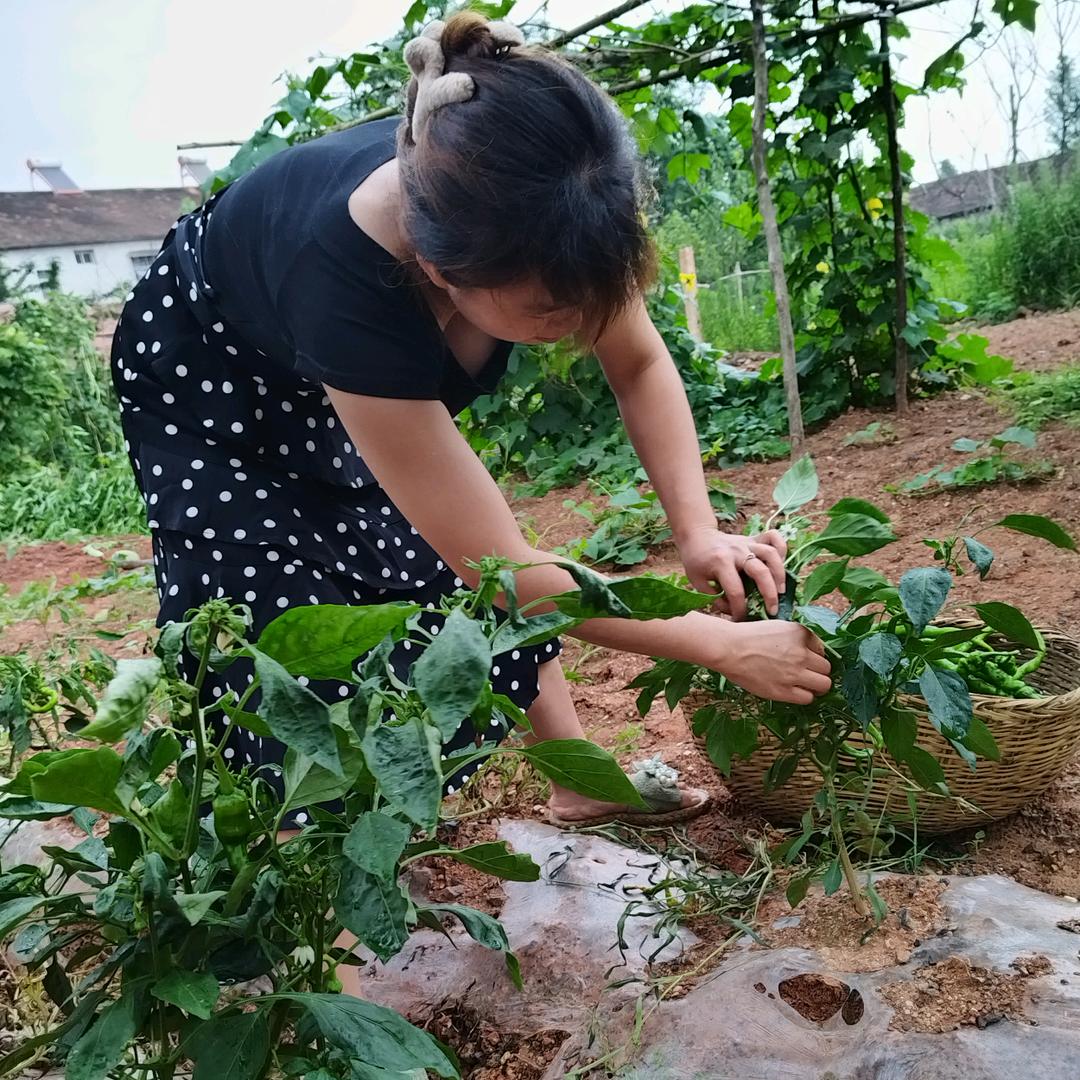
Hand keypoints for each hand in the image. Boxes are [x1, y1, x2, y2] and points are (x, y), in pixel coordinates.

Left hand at [679, 528, 787, 619]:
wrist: (697, 536)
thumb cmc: (697, 562)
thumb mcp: (698, 582)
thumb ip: (715, 599)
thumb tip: (733, 611)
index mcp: (720, 563)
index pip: (735, 591)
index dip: (739, 609)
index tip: (740, 619)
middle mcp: (737, 551)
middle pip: (760, 571)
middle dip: (769, 595)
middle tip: (772, 611)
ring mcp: (747, 543)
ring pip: (771, 554)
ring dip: (780, 574)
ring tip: (781, 591)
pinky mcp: (754, 538)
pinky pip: (773, 537)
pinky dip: (782, 548)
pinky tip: (783, 563)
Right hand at [709, 619, 831, 704]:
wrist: (729, 648)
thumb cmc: (747, 636)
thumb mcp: (777, 627)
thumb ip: (795, 637)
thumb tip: (808, 650)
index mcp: (800, 634)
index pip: (823, 648)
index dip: (814, 654)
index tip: (806, 658)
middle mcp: (802, 654)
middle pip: (827, 668)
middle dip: (818, 670)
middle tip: (807, 672)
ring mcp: (794, 673)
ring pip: (824, 684)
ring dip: (816, 685)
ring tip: (804, 684)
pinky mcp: (784, 691)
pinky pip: (808, 698)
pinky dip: (804, 695)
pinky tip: (794, 691)